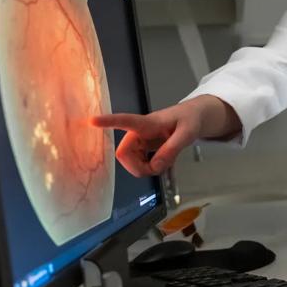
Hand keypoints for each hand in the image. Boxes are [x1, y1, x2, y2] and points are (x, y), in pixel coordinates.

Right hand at [92, 95, 238, 176]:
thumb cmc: (190, 119)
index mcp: (148, 123)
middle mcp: (139, 133)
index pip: (126, 121)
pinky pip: (139, 165)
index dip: (109, 122)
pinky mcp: (143, 150)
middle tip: (159, 167)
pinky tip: (163, 160)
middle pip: (124, 155)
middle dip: (138, 167)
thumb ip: (172, 149)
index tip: (92, 120)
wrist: (194, 117)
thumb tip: (155, 167)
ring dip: (146, 169)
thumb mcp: (188, 133)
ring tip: (166, 159)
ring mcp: (140, 142)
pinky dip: (151, 168)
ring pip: (130, 163)